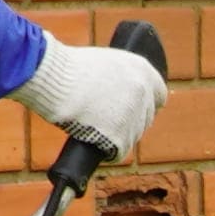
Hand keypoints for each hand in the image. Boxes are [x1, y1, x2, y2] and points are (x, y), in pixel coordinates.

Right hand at [11, 40, 163, 156]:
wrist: (54, 78)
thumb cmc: (67, 69)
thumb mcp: (103, 64)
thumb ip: (120, 78)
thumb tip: (122, 95)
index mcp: (142, 69)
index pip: (159, 95)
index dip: (146, 104)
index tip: (134, 110)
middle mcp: (143, 92)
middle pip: (146, 119)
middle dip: (129, 122)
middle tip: (106, 121)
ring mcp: (133, 115)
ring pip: (132, 136)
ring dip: (116, 136)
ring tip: (93, 128)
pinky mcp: (120, 135)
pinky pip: (119, 152)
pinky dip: (107, 151)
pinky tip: (94, 143)